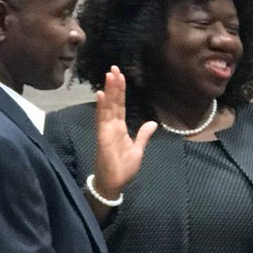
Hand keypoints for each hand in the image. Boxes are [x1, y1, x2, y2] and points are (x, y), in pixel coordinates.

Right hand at [93, 65, 156, 198]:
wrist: (114, 184)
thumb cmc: (124, 168)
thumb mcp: (138, 150)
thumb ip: (143, 135)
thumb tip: (152, 123)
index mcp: (119, 127)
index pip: (119, 105)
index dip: (120, 91)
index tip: (120, 76)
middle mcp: (111, 125)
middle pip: (113, 101)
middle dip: (114, 85)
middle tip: (114, 68)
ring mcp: (106, 130)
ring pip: (107, 106)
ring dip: (108, 90)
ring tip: (109, 75)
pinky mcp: (102, 137)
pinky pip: (101, 120)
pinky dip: (101, 107)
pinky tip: (100, 94)